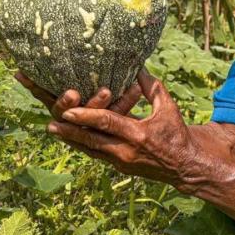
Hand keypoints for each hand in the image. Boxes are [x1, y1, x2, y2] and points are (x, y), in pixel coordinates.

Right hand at [15, 70, 143, 120]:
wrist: (135, 130)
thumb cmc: (103, 93)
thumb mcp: (84, 81)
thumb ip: (70, 69)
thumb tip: (41, 48)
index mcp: (62, 105)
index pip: (43, 93)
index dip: (31, 84)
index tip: (20, 73)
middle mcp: (72, 118)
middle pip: (62, 111)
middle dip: (64, 102)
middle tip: (72, 93)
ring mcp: (91, 126)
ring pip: (90, 117)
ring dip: (95, 103)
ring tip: (106, 90)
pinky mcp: (113, 129)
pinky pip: (118, 114)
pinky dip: (126, 99)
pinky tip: (136, 86)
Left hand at [47, 69, 204, 187]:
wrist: (185, 167)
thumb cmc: (176, 133)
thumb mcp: (168, 107)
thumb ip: (151, 87)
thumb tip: (137, 66)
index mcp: (138, 134)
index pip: (107, 123)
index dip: (86, 115)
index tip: (68, 110)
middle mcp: (125, 151)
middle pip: (91, 140)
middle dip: (70, 132)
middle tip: (50, 124)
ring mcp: (120, 162)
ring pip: (90, 150)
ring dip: (70, 140)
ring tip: (52, 129)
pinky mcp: (119, 168)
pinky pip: (96, 155)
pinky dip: (82, 145)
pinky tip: (69, 137)